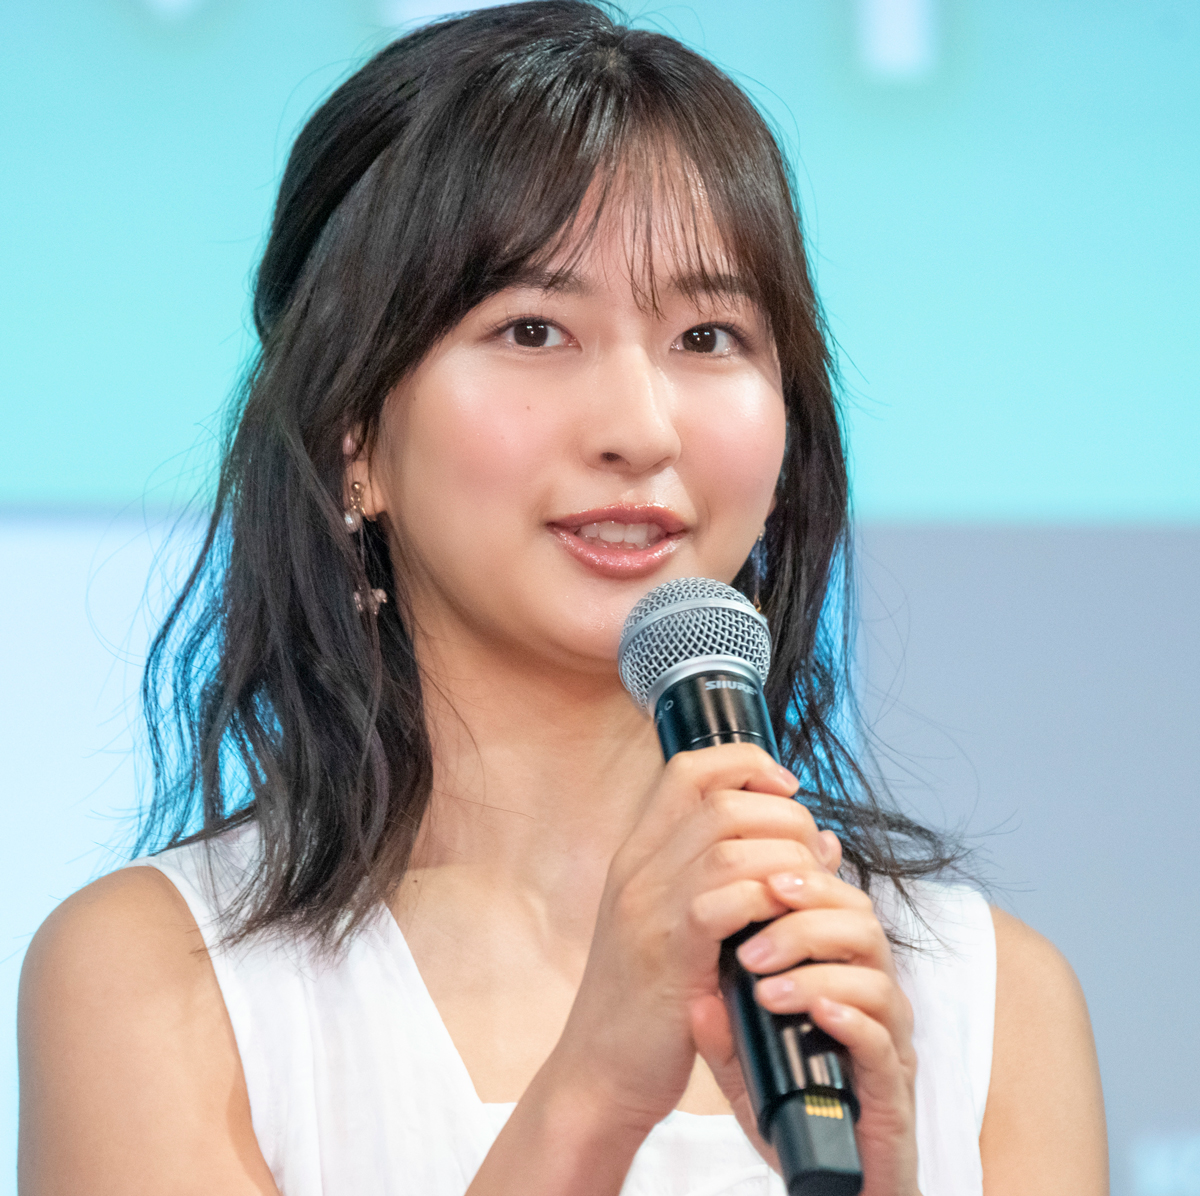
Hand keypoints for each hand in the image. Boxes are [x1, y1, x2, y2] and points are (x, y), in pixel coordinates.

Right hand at [542, 743, 833, 1130]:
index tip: (787, 786)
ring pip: (728, 843)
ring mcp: (647, 908)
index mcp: (639, 854)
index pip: (688, 769)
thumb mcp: (685, 925)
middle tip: (809, 852)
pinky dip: (767, 902)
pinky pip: (725, 901)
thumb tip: (822, 839)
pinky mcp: (667, 953)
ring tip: (807, 886)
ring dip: (784, 857)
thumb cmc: (651, 1000)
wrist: (599, 1072)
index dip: (745, 764)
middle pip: (720, 801)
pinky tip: (784, 920)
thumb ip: (740, 877)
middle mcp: (638, 869)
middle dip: (783, 817)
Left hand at [691, 867, 919, 1195]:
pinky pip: (884, 1042)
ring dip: (817, 970)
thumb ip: (722, 1023)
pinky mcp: (894, 1089)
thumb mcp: (740, 1060)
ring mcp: (887, 1042)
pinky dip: (849, 1018)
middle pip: (861, 923)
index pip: (832, 901)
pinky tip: (814, 1011)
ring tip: (765, 986)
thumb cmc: (788, 1109)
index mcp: (837, 973)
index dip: (800, 879)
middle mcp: (870, 997)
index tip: (754, 877)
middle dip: (805, 917)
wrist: (829, 1184)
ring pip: (876, 977)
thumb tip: (696, 992)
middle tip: (753, 939)